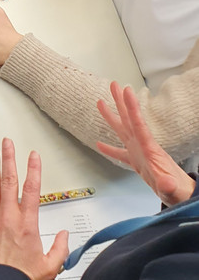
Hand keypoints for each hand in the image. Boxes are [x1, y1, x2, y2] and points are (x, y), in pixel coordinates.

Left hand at [0, 140, 68, 279]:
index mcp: (27, 223)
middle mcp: (8, 216)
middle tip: (7, 143)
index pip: (33, 189)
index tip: (34, 155)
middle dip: (9, 159)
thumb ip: (60, 249)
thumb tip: (64, 235)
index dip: (34, 169)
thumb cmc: (21, 278)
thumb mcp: (50, 266)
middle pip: (9, 181)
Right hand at [97, 83, 195, 206]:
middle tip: (114, 85)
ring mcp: (138, 152)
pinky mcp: (136, 161)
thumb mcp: (171, 188)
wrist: (179, 194)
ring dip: (112, 115)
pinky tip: (100, 144)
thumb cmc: (176, 189)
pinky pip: (119, 153)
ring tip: (101, 102)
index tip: (127, 90)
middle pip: (128, 119)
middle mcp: (142, 145)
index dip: (132, 107)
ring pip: (122, 129)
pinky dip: (109, 148)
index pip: (139, 124)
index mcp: (149, 148)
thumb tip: (166, 181)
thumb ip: (167, 184)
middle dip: (121, 102)